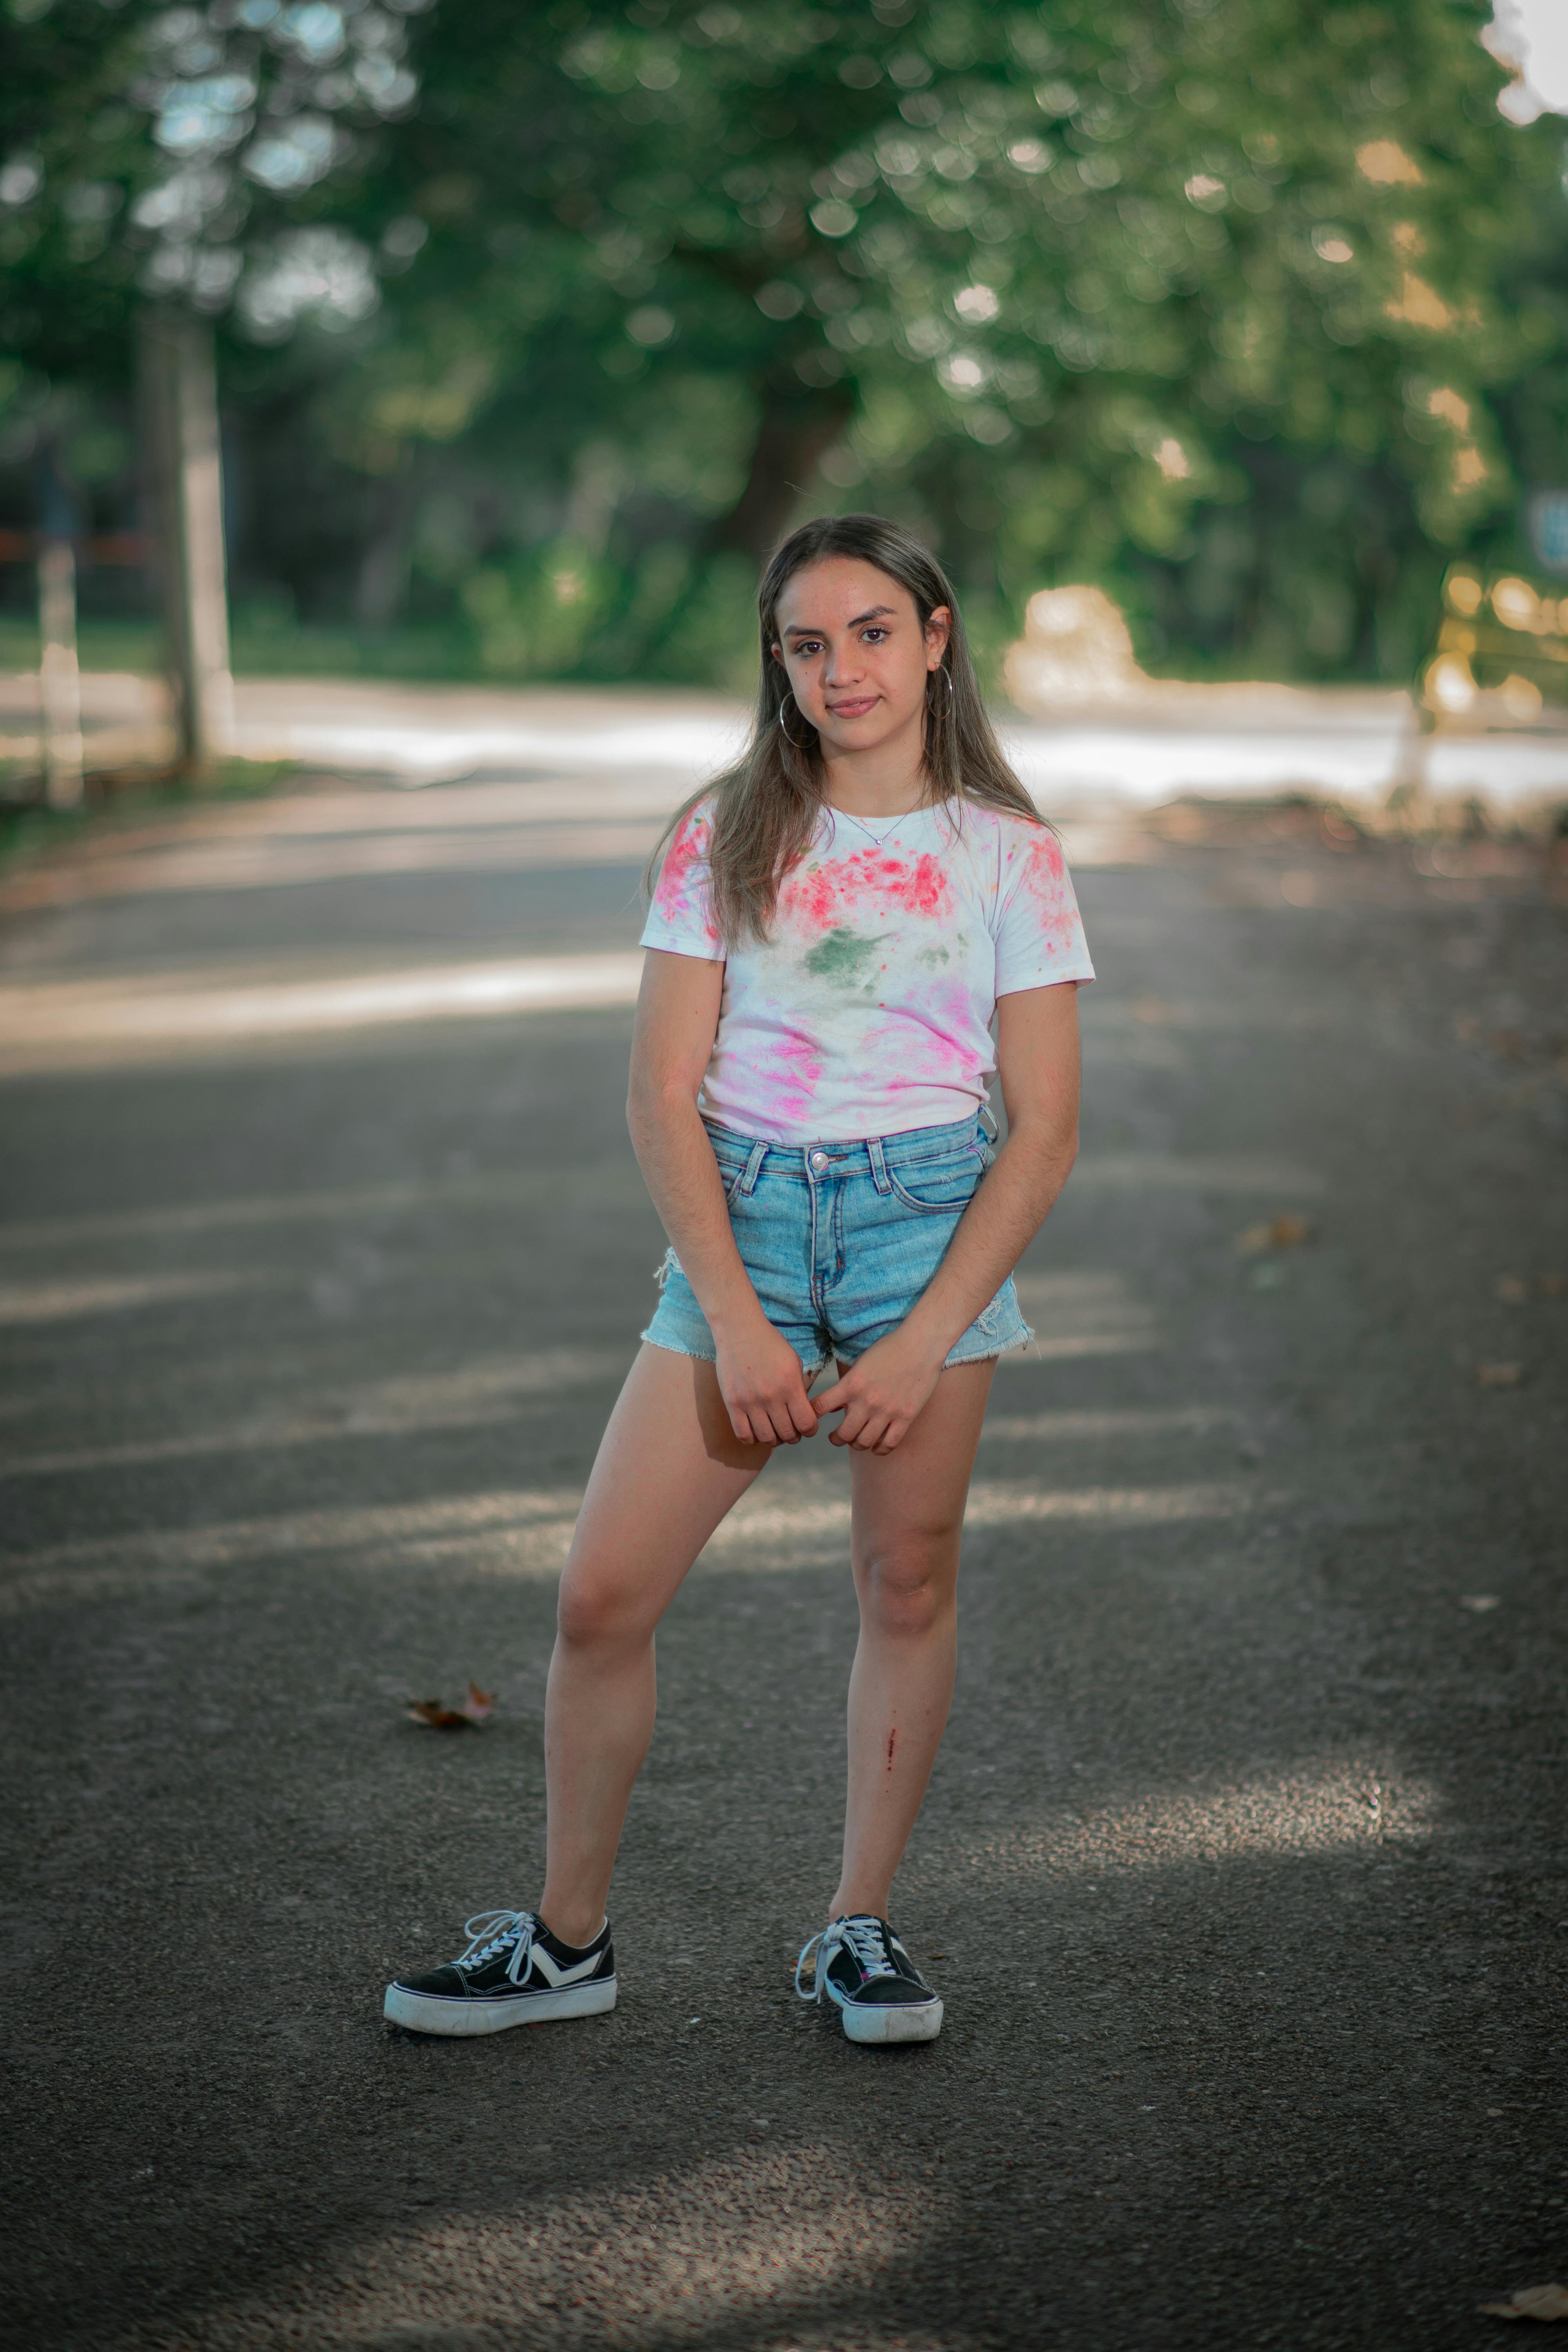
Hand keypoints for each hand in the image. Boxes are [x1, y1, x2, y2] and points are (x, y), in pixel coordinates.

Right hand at [714, 1317, 819, 1446]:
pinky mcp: (732, 1403)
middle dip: (793, 1437)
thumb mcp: (794, 1362)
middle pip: (787, 1434)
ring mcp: (750, 1402)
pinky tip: (755, 1432)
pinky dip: (752, 1439)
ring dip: (773, 1440)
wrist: (739, 1331)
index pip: (806, 1423)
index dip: (810, 1430)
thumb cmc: (770, 1344)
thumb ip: (799, 1388)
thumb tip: (801, 1412)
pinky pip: (742, 1433)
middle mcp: (771, 1397)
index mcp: (790, 1386)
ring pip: (766, 1438)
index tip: (807, 1427)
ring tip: (774, 1434)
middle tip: (791, 1432)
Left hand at [811, 1329, 945, 1453]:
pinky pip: (889, 1443)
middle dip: (836, 1439)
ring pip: (864, 1442)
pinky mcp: (905, 1417)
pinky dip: (879, 1449)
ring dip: (856, 1444)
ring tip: (856, 1440)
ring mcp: (887, 1411)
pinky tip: (876, 1446)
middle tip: (836, 1437)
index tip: (812, 1421)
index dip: (811, 1417)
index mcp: (851, 1384)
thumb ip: (845, 1386)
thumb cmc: (888, 1350)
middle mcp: (866, 1401)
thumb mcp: (860, 1364)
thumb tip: (830, 1408)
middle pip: (843, 1434)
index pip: (820, 1407)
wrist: (920, 1345)